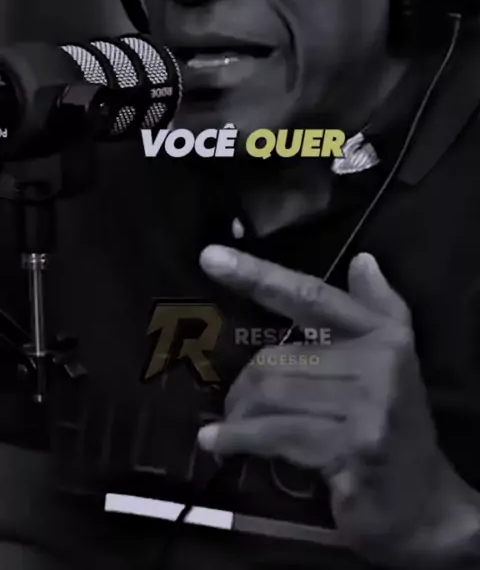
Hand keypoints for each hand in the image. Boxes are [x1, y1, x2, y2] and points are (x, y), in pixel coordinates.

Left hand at [197, 247, 469, 566]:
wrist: (424, 503)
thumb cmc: (397, 428)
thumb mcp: (393, 363)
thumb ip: (376, 308)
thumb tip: (363, 261)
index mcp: (382, 333)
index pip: (309, 297)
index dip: (257, 275)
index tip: (209, 257)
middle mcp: (379, 360)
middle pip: (279, 357)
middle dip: (245, 386)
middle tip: (233, 405)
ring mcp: (368, 405)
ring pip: (273, 393)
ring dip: (239, 415)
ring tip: (227, 427)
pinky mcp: (352, 446)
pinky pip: (276, 433)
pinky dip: (239, 439)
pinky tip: (218, 443)